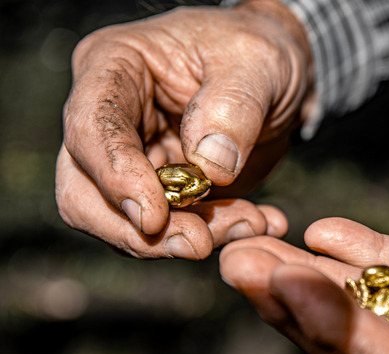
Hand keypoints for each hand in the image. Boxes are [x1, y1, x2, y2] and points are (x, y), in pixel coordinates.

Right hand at [56, 0, 312, 257]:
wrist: (281, 77)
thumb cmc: (258, 52)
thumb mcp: (258, 62)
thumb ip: (234, 107)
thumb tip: (210, 166)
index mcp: (114, 67)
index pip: (91, 127)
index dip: (115, 176)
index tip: (153, 217)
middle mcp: (109, 119)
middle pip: (86, 192)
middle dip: (139, 231)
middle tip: (199, 244)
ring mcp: (132, 161)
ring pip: (128, 224)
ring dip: (187, 238)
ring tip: (252, 222)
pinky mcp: (163, 194)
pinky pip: (173, 231)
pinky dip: (215, 236)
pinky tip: (258, 223)